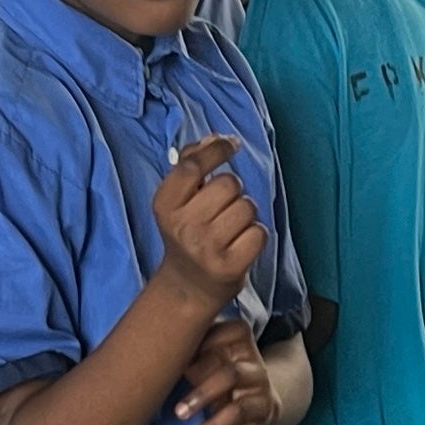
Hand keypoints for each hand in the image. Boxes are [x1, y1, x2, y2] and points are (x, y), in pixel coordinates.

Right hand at [151, 136, 264, 309]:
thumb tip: (216, 137)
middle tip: (221, 211)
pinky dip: (255, 236)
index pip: (193, 165)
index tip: (232, 144)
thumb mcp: (178, 200)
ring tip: (229, 230)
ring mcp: (206, 248)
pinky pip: (259, 232)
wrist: (187, 287)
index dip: (217, 150)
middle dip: (232, 192)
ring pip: (247, 207)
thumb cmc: (187, 234)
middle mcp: (183, 226)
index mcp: (165, 205)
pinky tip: (239, 245)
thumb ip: (192, 164)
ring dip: (245, 215)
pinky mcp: (230, 266)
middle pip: (228, 184)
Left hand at [173, 314, 277, 424]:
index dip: (186, 347)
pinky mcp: (263, 404)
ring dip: (201, 397)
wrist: (254, 404)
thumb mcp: (203, 359)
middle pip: (218, 355)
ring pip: (229, 377)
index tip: (164, 359)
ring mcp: (259, 378)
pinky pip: (238, 412)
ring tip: (180, 414)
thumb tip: (142, 349)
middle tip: (166, 388)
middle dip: (192, 373)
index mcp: (234, 332)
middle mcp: (249, 352)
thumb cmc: (217, 375)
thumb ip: (185, 349)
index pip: (209, 330)